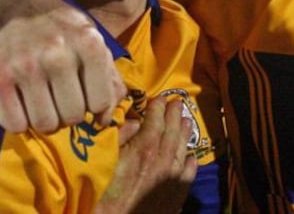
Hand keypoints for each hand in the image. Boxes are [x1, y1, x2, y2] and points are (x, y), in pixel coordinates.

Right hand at [0, 0, 125, 132]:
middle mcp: (58, 54)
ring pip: (45, 124)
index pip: (101, 102)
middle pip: (72, 116)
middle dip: (68, 113)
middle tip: (58, 98)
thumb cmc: (56, 24)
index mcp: (88, 43)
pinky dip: (19, 122)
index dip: (93, 105)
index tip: (83, 96)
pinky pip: (14, 124)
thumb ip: (108, 75)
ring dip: (44, 119)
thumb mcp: (89, 37)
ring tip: (41, 101)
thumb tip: (105, 119)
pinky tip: (21, 104)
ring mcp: (25, 65)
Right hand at [96, 97, 197, 212]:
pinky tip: (190, 156)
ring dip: (185, 133)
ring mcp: (172, 178)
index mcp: (144, 148)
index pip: (155, 119)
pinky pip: (188, 173)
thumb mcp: (105, 160)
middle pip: (172, 130)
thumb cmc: (102, 196)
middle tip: (177, 102)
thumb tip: (133, 123)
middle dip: (174, 114)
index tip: (158, 98)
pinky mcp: (176, 195)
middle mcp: (163, 160)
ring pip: (182, 149)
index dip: (157, 106)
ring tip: (187, 121)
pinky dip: (190, 161)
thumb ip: (119, 138)